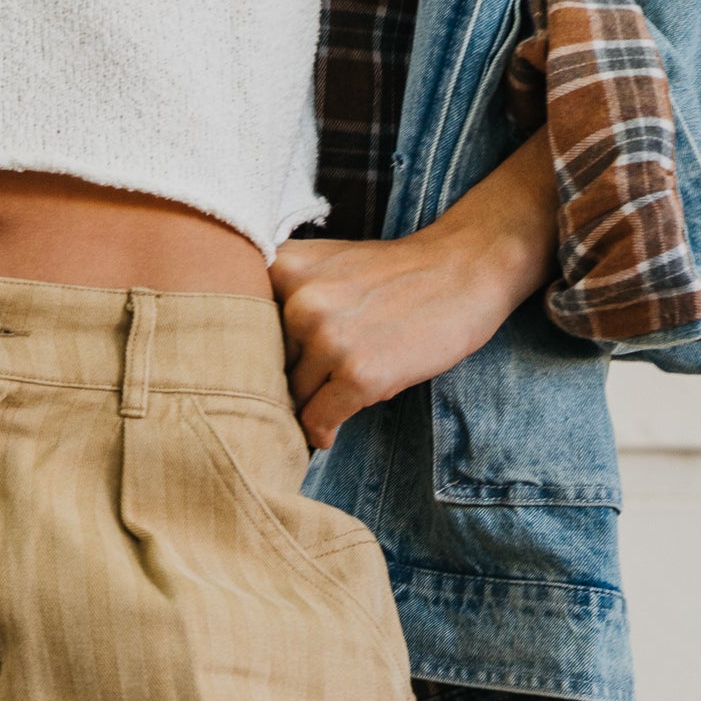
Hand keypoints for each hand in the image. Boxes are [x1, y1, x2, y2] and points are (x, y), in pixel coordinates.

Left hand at [270, 130, 557, 450]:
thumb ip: (280, 305)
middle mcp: (300, 301)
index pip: (240, 334)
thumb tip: (238, 375)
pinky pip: (320, 422)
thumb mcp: (325, 269)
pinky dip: (324, 431)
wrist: (463, 270)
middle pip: (266, 370)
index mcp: (284, 268)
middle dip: (286, 384)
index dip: (249, 360)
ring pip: (293, 399)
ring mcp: (329, 339)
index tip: (254, 375)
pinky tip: (333, 428)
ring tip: (339, 388)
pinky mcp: (358, 374)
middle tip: (311, 386)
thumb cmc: (391, 277)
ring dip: (311, 405)